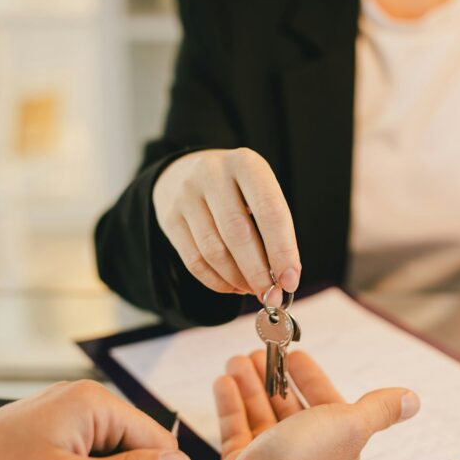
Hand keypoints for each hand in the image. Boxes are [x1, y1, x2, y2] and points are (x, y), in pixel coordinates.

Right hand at [152, 147, 300, 304]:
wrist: (184, 171)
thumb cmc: (236, 190)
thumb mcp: (258, 191)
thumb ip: (273, 229)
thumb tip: (283, 279)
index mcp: (246, 164)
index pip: (269, 211)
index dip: (282, 251)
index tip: (290, 281)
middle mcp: (213, 174)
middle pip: (238, 233)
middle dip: (258, 272)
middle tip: (271, 295)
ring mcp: (186, 195)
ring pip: (214, 251)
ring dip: (237, 279)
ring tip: (253, 289)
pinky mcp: (169, 218)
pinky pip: (194, 261)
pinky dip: (217, 281)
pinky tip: (233, 286)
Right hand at [193, 351, 419, 459]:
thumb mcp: (349, 425)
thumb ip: (379, 410)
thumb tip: (411, 400)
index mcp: (336, 444)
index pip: (326, 401)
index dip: (310, 376)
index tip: (293, 354)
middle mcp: (305, 453)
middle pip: (290, 406)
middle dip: (274, 376)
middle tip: (259, 352)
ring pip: (261, 414)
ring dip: (250, 385)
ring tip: (237, 361)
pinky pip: (236, 429)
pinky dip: (231, 404)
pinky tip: (223, 383)